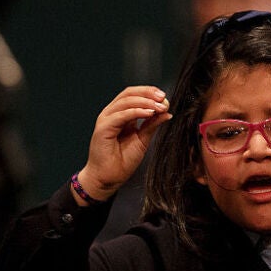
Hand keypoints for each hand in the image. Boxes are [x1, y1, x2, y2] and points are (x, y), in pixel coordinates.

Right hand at [75, 86, 171, 202]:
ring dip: (145, 102)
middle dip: (148, 93)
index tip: (165, 97)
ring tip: (160, 107)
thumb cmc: (123, 160)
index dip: (149, 92)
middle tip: (163, 98)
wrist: (109, 178)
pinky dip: (137, 112)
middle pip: (129, 93)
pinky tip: (149, 113)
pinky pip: (121, 115)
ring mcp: (106, 120)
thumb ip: (152, 125)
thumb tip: (167, 112)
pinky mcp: (103, 128)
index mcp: (120, 114)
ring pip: (125, 102)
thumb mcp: (143, 139)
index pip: (133, 94)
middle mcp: (111, 114)